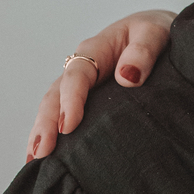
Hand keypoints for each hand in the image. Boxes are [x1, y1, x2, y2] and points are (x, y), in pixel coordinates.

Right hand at [26, 11, 175, 160]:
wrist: (158, 34)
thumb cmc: (156, 32)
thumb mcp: (155, 32)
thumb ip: (144, 51)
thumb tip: (127, 77)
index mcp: (96, 49)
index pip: (77, 75)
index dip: (71, 100)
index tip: (69, 126)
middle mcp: (82, 67)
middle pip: (55, 95)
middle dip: (46, 123)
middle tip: (41, 152)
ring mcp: (81, 85)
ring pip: (53, 108)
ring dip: (41, 132)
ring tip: (34, 161)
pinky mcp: (85, 100)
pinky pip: (63, 115)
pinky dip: (51, 135)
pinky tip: (45, 157)